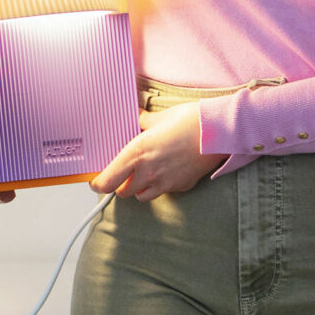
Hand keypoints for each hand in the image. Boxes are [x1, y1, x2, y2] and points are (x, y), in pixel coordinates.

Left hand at [89, 102, 226, 202]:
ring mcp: (164, 182)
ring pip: (141, 196)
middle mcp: (147, 172)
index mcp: (136, 153)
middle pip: (122, 192)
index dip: (98, 184)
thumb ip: (143, 121)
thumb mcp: (159, 117)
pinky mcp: (180, 186)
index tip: (95, 182)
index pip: (107, 181)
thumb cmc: (189, 121)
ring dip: (139, 189)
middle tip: (123, 174)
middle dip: (120, 185)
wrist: (218, 132)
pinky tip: (167, 172)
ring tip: (145, 174)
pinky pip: (163, 192)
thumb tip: (137, 118)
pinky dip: (160, 187)